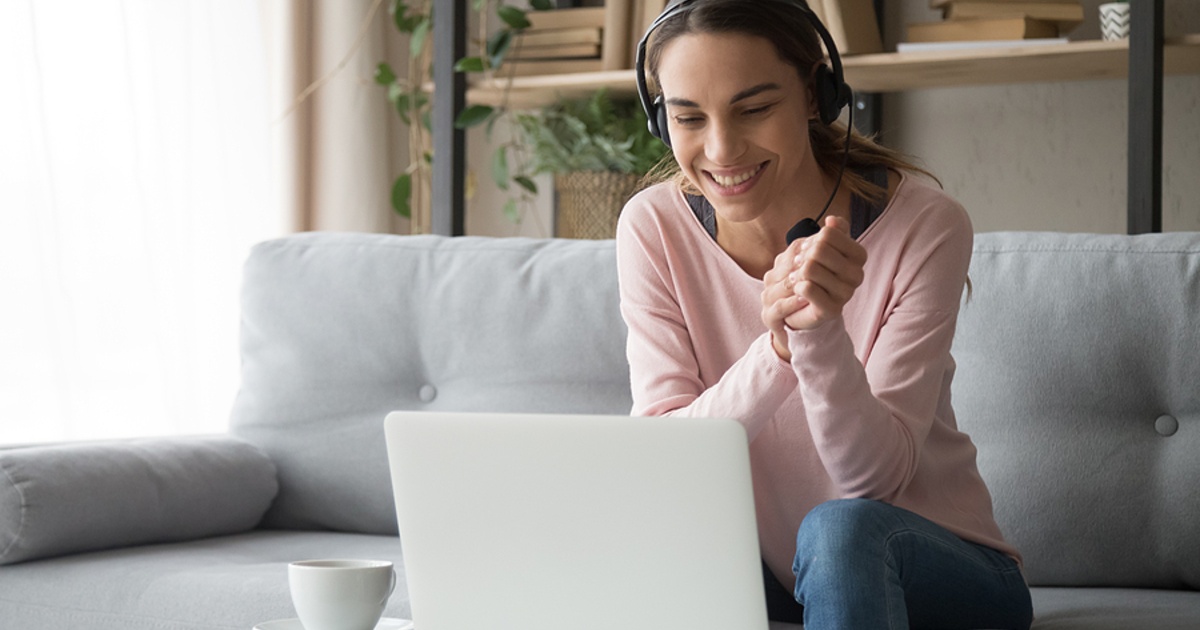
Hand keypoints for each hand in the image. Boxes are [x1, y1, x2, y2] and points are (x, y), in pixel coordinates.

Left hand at [761, 216, 866, 358]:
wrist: (808, 305)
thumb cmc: (817, 273)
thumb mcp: (825, 249)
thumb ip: (833, 232)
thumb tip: (832, 220)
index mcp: (858, 255)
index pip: (828, 234)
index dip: (812, 239)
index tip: (807, 249)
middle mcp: (857, 274)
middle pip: (819, 249)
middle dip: (802, 256)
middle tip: (798, 265)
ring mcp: (846, 293)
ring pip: (811, 268)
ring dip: (797, 272)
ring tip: (797, 278)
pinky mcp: (832, 309)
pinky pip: (807, 288)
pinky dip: (797, 286)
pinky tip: (799, 290)